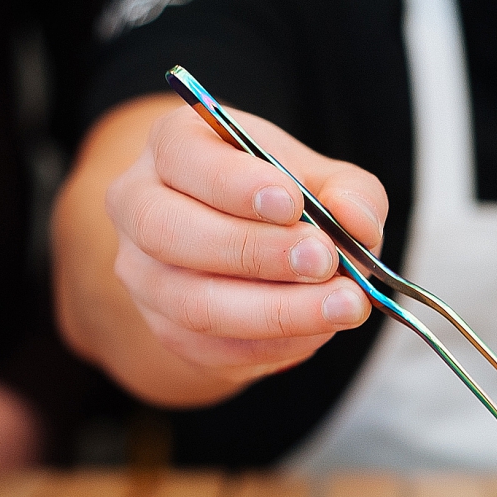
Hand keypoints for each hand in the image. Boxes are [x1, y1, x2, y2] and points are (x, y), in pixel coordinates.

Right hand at [102, 103, 385, 391]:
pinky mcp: (165, 329)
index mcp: (173, 147)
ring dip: (275, 310)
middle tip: (323, 260)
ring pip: (192, 303)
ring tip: (341, 305)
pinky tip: (318, 330)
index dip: (235, 185)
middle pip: (170, 233)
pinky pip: (211, 348)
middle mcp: (140, 207)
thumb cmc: (283, 203)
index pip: (184, 159)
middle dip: (254, 252)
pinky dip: (273, 345)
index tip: (292, 203)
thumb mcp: (323, 180)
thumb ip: (350, 193)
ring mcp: (144, 275)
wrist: (251, 257)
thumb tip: (356, 221)